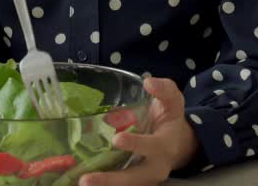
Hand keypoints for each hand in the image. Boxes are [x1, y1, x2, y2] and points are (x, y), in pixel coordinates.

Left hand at [81, 78, 199, 185]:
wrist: (179, 144)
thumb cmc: (170, 119)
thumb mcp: (173, 101)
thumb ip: (165, 90)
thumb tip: (149, 82)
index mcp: (165, 145)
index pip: (152, 146)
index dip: (136, 144)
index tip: (117, 139)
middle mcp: (155, 167)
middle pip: (135, 178)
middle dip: (111, 180)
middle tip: (87, 179)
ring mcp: (144, 178)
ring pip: (125, 185)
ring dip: (103, 185)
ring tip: (81, 182)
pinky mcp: (134, 182)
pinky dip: (102, 185)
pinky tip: (78, 181)